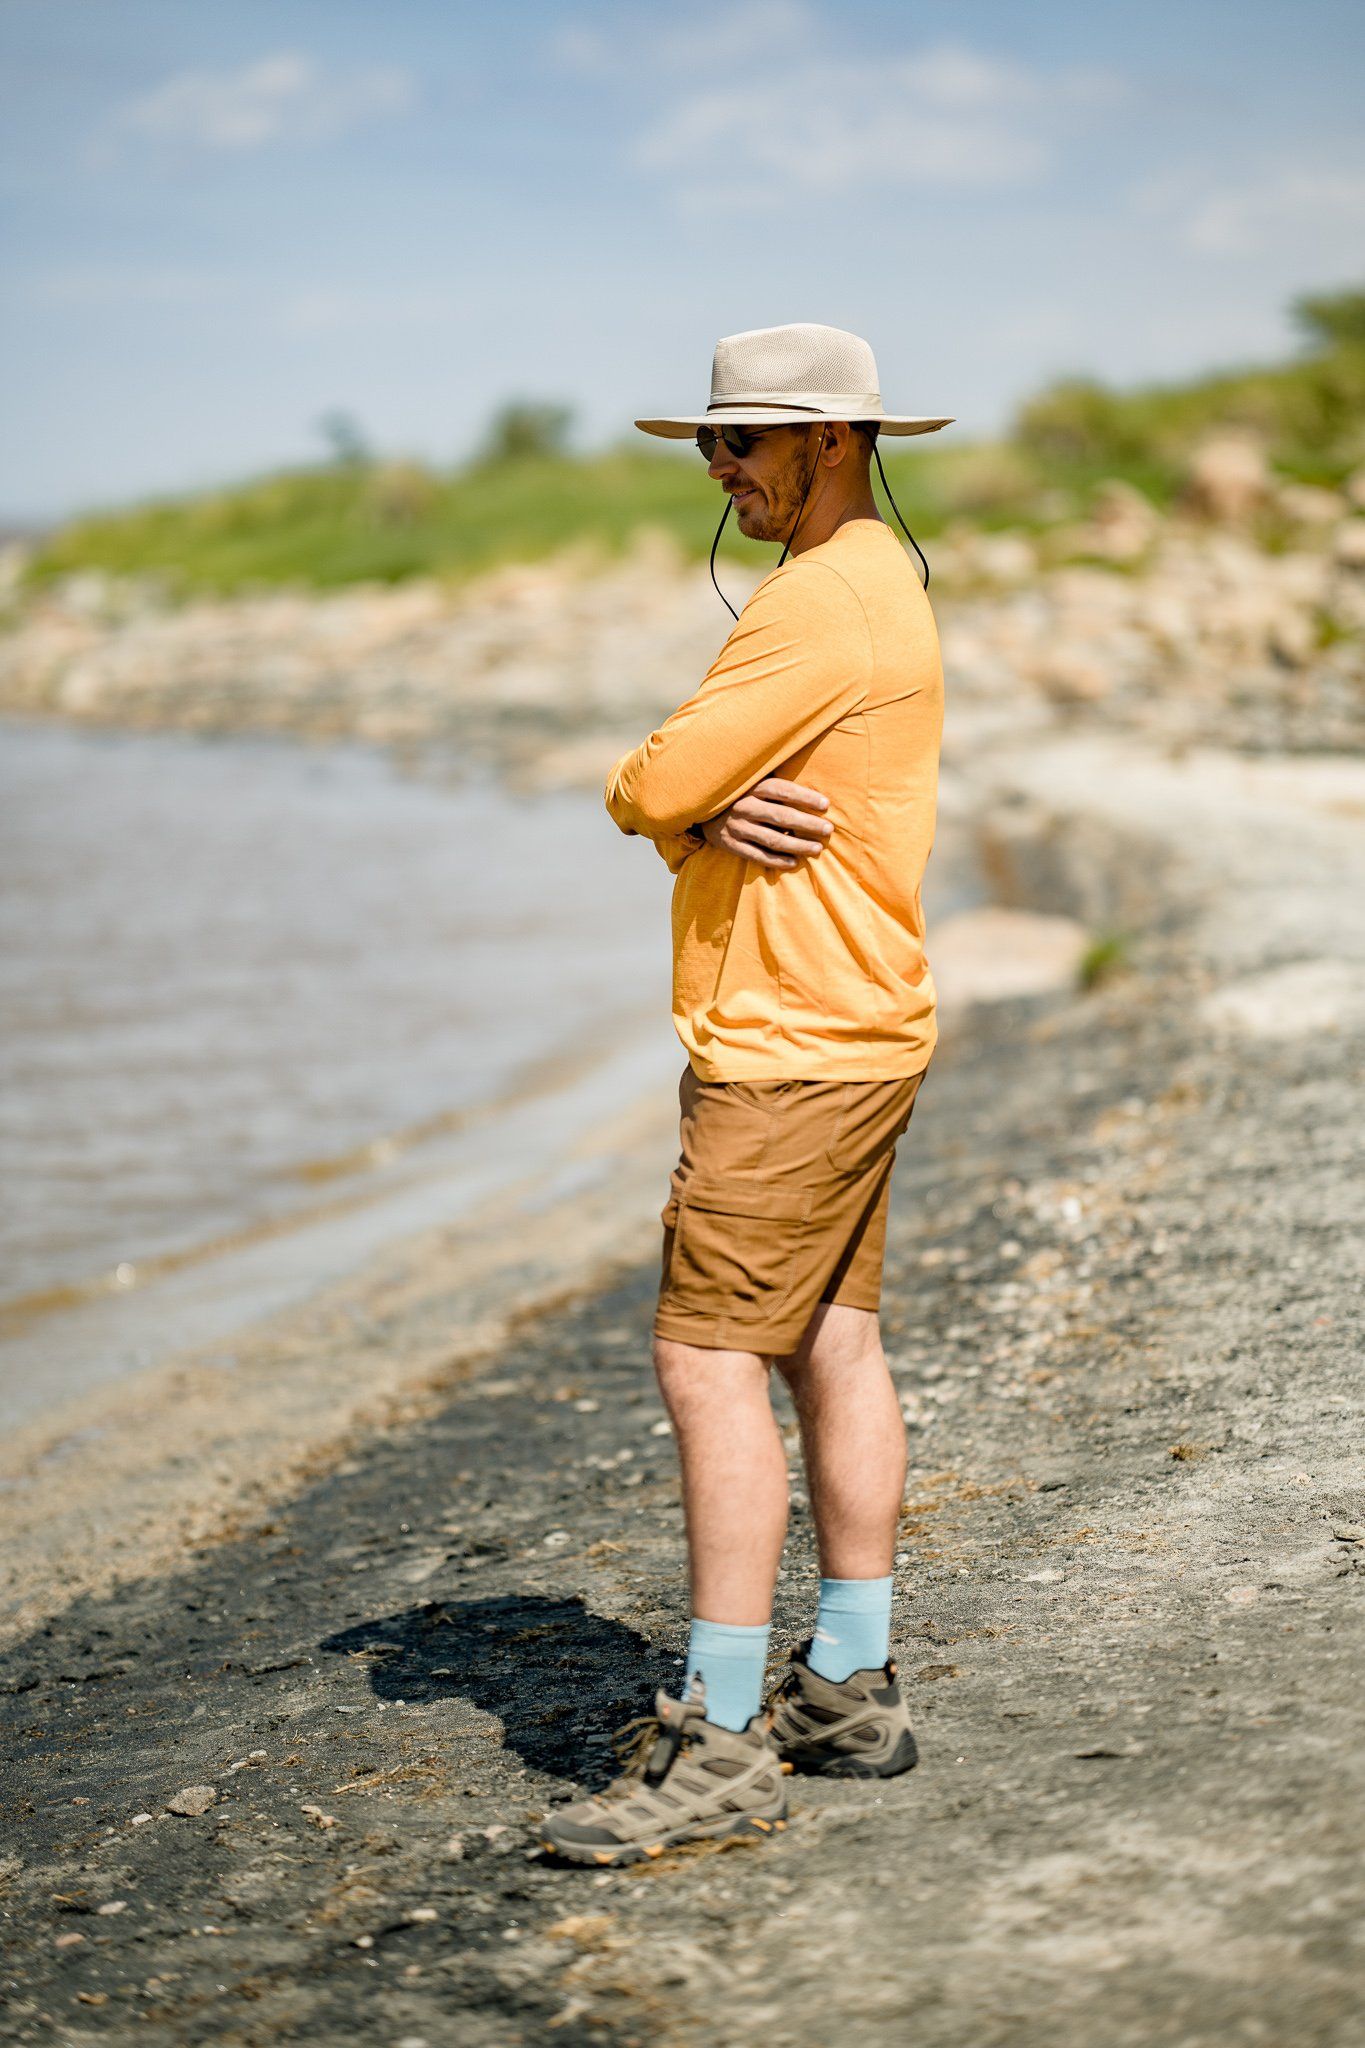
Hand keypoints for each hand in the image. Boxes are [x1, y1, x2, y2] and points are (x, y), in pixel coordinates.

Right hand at [699, 777, 832, 870]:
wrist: (699, 807)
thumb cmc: (738, 793)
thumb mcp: (752, 780)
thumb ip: (775, 782)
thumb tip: (809, 784)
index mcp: (752, 787)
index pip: (783, 790)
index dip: (805, 797)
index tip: (826, 805)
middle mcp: (744, 806)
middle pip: (782, 816)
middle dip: (808, 823)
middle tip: (828, 829)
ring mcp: (737, 827)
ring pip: (772, 839)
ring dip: (797, 845)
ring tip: (817, 848)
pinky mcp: (731, 844)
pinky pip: (757, 855)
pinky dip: (776, 860)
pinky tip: (794, 862)